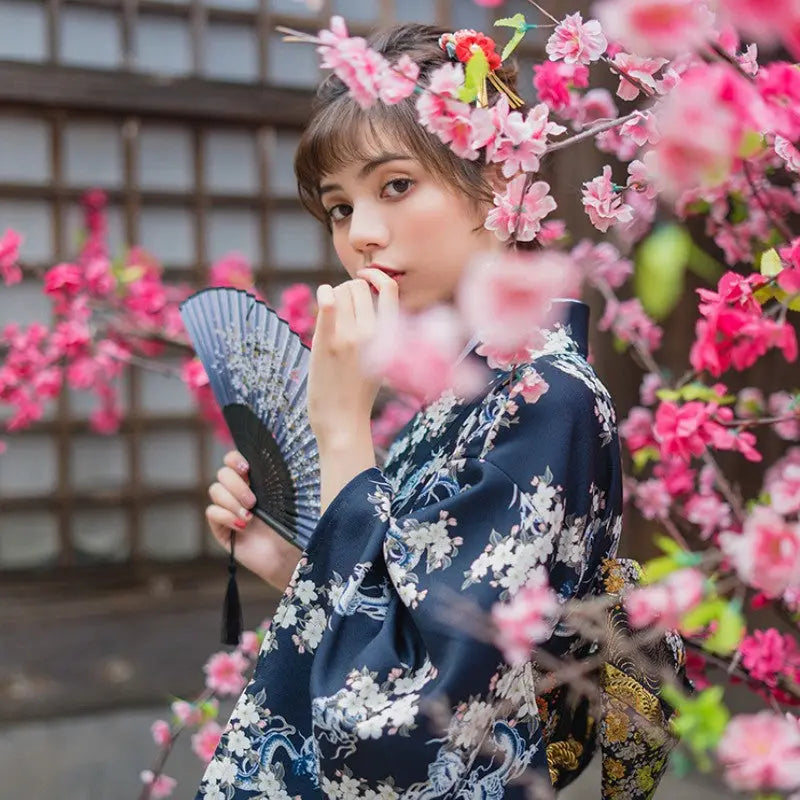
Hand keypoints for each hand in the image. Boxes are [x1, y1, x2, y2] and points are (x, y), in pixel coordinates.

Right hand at [206, 450, 301, 591]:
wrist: (289, 557)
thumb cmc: (292, 527)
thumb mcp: (287, 498)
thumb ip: (277, 478)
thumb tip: (275, 453)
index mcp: (254, 480)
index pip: (234, 460)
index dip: (235, 459)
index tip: (246, 468)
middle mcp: (238, 492)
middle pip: (222, 474)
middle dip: (237, 485)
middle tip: (253, 502)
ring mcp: (228, 509)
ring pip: (215, 490)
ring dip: (232, 502)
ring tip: (250, 517)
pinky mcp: (221, 528)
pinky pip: (211, 512)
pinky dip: (225, 516)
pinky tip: (241, 526)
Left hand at [307, 268, 398, 447]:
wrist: (343, 422)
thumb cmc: (358, 390)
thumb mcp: (380, 358)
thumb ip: (377, 330)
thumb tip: (363, 295)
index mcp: (390, 336)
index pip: (389, 289)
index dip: (375, 275)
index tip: (364, 277)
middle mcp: (372, 332)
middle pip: (358, 286)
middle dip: (347, 289)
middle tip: (340, 307)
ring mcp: (349, 337)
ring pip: (340, 291)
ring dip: (332, 295)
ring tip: (329, 314)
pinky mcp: (326, 344)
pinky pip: (328, 306)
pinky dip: (324, 296)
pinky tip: (323, 297)